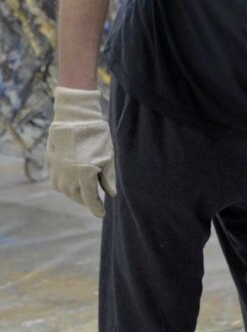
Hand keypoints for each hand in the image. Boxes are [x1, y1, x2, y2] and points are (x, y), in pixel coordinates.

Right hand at [45, 87, 116, 216]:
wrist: (75, 117)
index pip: (90, 199)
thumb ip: (108, 178)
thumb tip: (111, 194)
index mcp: (84, 174)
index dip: (96, 208)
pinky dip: (66, 185)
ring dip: (76, 193)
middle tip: (97, 201)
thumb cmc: (96, 135)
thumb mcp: (108, 156)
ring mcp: (56, 170)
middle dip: (87, 200)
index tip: (102, 214)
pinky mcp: (50, 164)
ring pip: (66, 191)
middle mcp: (67, 175)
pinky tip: (74, 181)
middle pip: (77, 196)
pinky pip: (57, 181)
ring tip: (86, 191)